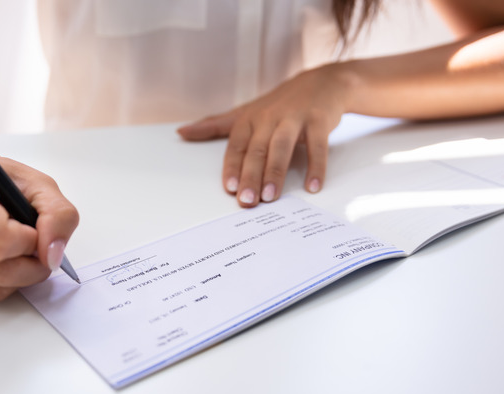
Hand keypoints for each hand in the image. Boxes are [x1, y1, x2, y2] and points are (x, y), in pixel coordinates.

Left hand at [178, 65, 351, 206]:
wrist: (322, 82)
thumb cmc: (279, 104)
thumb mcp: (245, 112)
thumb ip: (214, 125)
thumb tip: (181, 131)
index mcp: (250, 119)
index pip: (236, 145)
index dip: (232, 166)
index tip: (229, 188)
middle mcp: (270, 118)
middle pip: (257, 150)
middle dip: (250, 176)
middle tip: (247, 201)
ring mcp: (295, 118)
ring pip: (282, 147)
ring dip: (275, 173)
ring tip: (271, 197)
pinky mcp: (319, 121)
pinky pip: (317, 146)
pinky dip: (315, 167)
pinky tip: (312, 186)